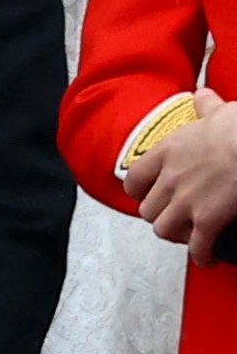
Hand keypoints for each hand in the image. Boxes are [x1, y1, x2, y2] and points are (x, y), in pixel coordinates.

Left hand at [132, 89, 236, 257]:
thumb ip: (206, 107)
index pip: (134, 178)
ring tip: (188, 236)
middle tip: (174, 217)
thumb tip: (202, 95)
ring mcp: (185, 201)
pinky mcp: (206, 221)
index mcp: (167, 152)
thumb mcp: (219, 111)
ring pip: (163, 229)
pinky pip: (196, 247)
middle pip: (147, 208)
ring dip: (176, 235)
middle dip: (160, 215)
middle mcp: (169, 178)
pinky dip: (202, 255)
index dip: (140, 191)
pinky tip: (208, 257)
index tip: (148, 194)